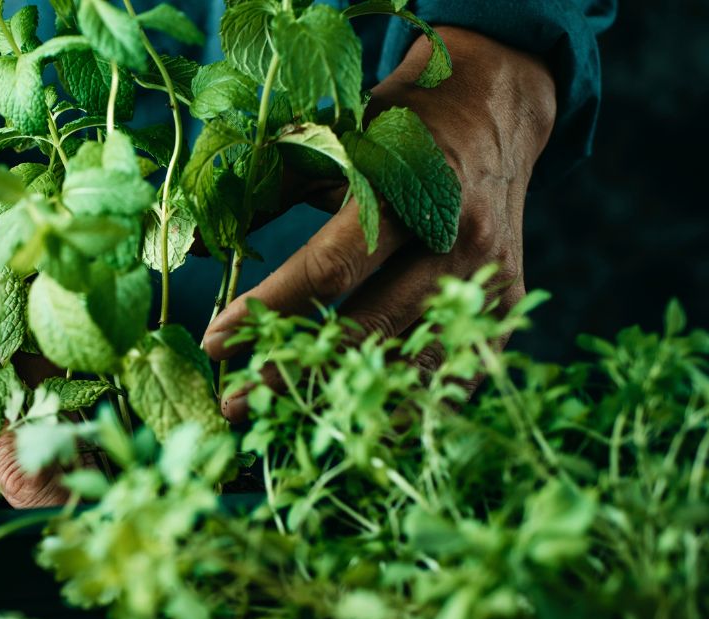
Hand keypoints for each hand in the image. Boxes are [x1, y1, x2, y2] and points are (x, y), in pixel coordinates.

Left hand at [202, 27, 557, 422]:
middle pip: (367, 329)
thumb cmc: (400, 124)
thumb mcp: (335, 139)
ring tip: (284, 418)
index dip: (270, 311)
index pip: (330, 269)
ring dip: (342, 398)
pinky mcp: (507, 304)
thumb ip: (271, 190)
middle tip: (235, 400)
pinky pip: (452, 372)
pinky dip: (403, 401)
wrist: (495, 106)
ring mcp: (487, 278)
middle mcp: (453, 240)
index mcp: (407, 191)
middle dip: (292, 370)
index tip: (216, 343)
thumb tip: (201, 242)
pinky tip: (356, 421)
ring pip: (410, 361)